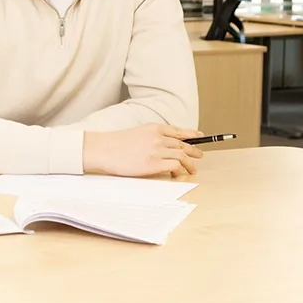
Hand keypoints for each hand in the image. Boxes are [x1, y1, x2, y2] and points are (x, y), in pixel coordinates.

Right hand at [82, 124, 204, 177]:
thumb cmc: (116, 144)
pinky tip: (178, 174)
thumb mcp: (137, 133)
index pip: (178, 131)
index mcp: (154, 128)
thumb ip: (152, 137)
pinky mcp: (154, 164)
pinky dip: (180, 170)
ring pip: (182, 156)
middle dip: (194, 151)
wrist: (103, 149)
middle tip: (199, 156)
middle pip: (183, 145)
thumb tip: (165, 146)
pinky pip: (175, 166)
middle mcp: (158, 137)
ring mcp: (156, 150)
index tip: (199, 137)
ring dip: (190, 164)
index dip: (191, 135)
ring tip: (192, 170)